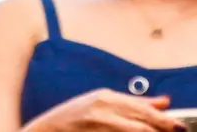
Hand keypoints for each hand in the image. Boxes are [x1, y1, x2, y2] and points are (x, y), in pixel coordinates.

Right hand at [26, 90, 182, 131]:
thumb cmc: (73, 117)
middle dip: (163, 128)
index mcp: (106, 97)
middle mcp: (103, 109)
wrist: (46, 129)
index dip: (164, 120)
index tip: (180, 127)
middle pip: (143, 122)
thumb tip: (164, 102)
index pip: (143, 110)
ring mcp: (99, 125)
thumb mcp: (101, 102)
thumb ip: (133, 102)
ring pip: (136, 131)